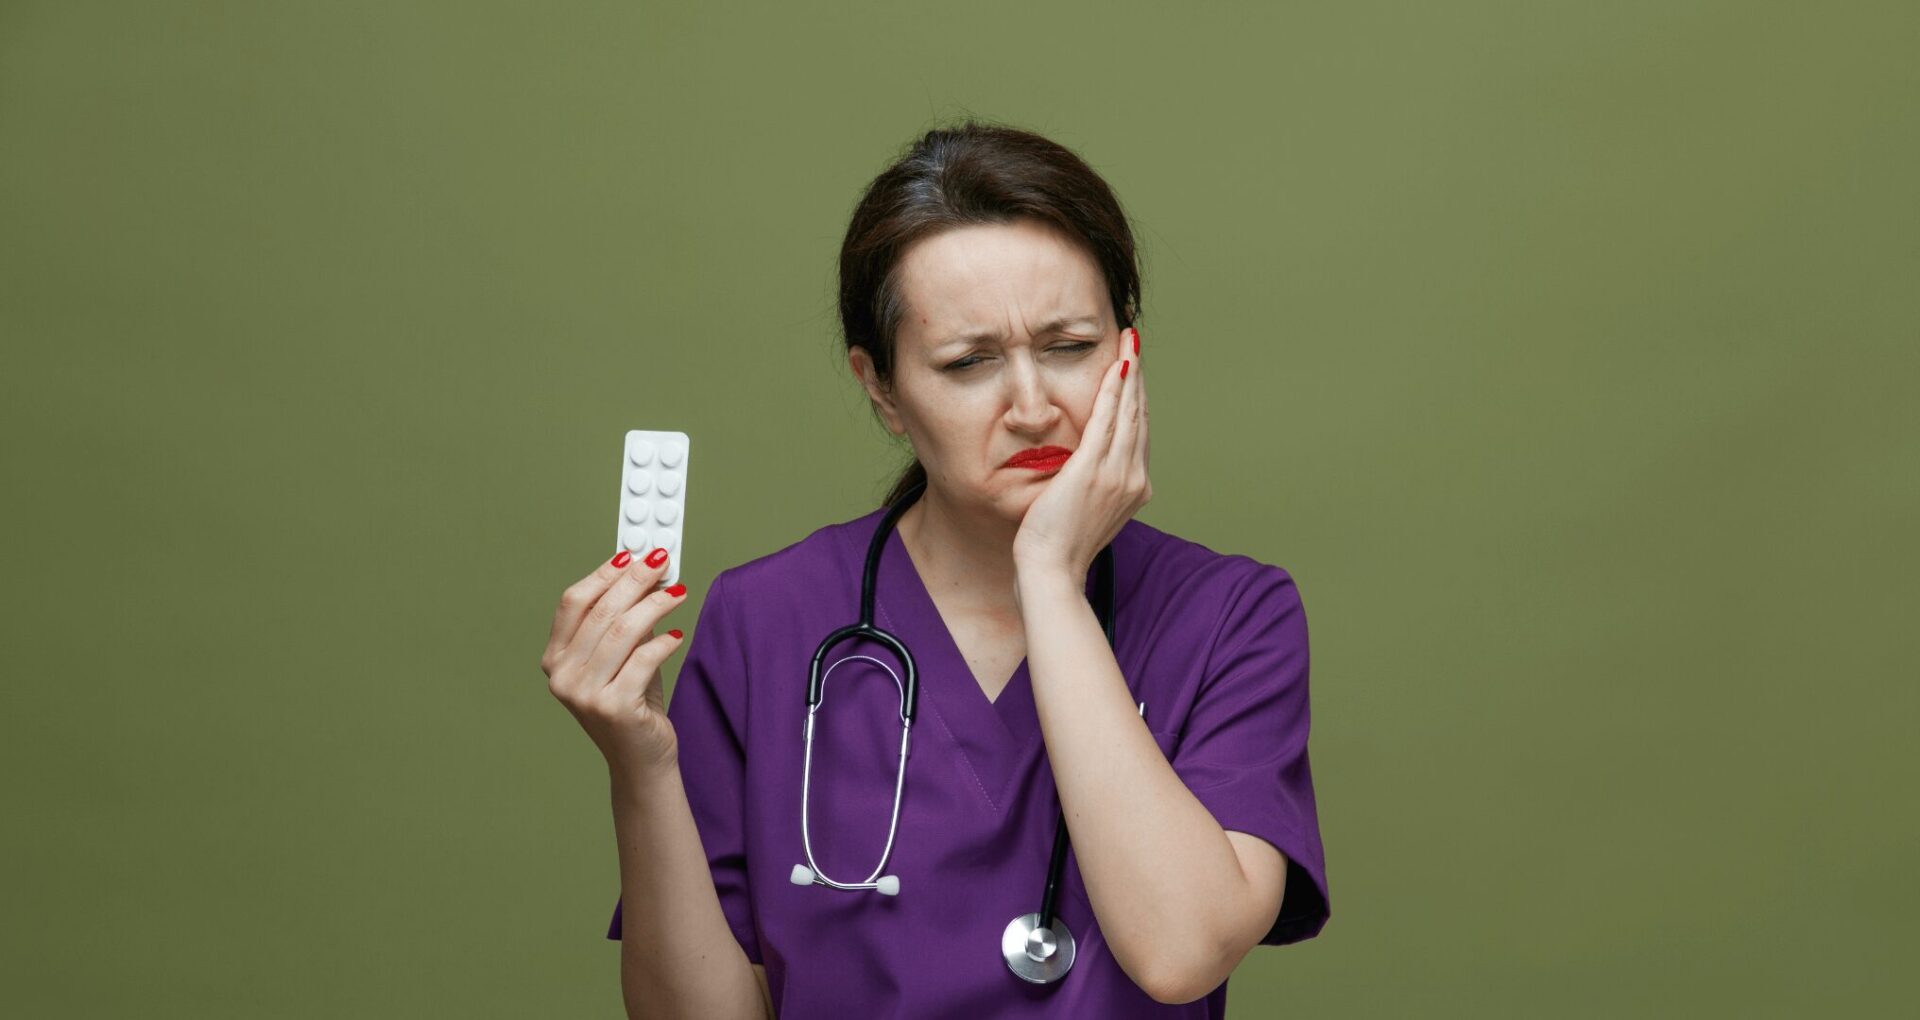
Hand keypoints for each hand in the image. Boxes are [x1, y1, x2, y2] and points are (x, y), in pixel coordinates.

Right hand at [541, 547, 689, 775]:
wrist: (640, 760)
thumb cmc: (632, 703)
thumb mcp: (620, 657)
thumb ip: (624, 620)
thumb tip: (645, 573)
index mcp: (555, 658)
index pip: (574, 601)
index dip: (604, 573)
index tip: (632, 554)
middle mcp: (562, 676)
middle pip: (602, 610)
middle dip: (636, 580)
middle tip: (663, 562)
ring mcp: (584, 694)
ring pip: (624, 630)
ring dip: (656, 603)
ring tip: (678, 591)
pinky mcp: (613, 708)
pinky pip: (644, 659)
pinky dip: (664, 641)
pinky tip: (676, 633)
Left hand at [1012, 326, 1150, 579]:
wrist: (1053, 573)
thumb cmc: (1059, 550)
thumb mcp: (1085, 514)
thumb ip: (1092, 489)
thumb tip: (1086, 474)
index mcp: (1135, 489)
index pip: (1138, 432)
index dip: (1136, 398)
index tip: (1132, 372)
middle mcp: (1133, 478)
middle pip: (1139, 415)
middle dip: (1137, 375)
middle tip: (1135, 342)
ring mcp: (1116, 473)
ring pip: (1128, 411)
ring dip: (1130, 372)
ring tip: (1130, 341)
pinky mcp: (1092, 469)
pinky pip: (1107, 419)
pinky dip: (1113, 390)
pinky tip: (1116, 365)